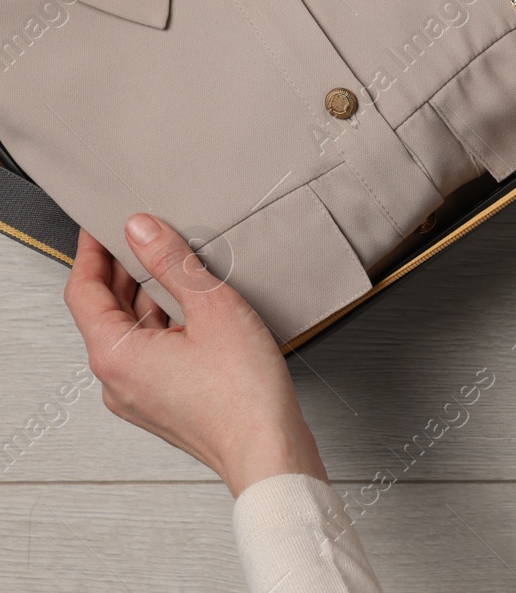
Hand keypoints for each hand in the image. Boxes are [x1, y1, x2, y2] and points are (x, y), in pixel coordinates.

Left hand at [63, 215, 327, 496]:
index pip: (83, 291)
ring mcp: (137, 396)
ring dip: (148, 298)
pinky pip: (150, 355)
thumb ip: (172, 262)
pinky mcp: (161, 404)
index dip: (91, 252)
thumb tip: (142, 230)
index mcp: (115, 355)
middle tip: (144, 238)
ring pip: (131, 334)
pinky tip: (194, 312)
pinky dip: (163, 326)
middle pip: (105, 313)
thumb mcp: (213, 307)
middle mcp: (116, 380)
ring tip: (179, 270)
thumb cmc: (244, 395)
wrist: (267, 451)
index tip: (101, 228)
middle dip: (122, 272)